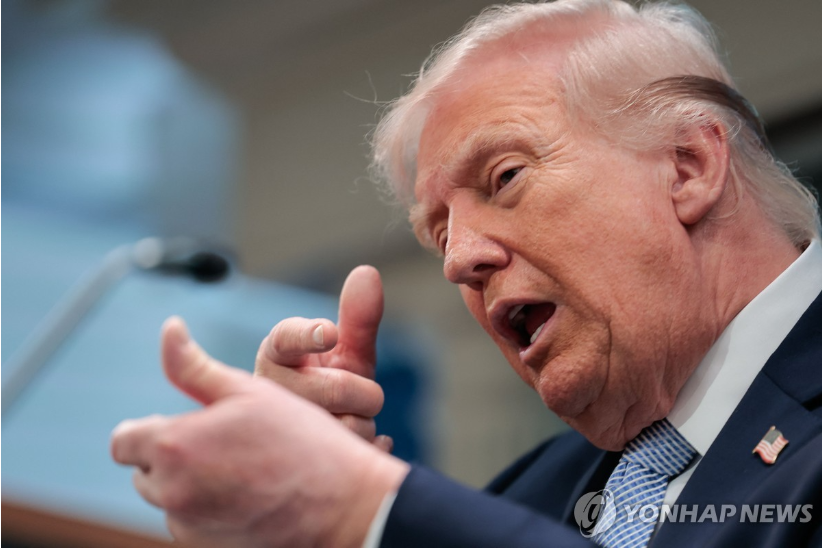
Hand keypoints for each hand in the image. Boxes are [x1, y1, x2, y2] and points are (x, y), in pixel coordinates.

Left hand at [111, 317, 408, 547]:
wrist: (343, 505)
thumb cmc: (301, 441)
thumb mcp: (249, 391)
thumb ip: (194, 365)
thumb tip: (169, 328)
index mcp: (173, 446)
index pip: (123, 441)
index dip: (147, 430)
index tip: (181, 425)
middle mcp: (172, 492)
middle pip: (145, 472)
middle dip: (171, 456)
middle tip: (223, 443)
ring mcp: (189, 527)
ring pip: (170, 500)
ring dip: (190, 484)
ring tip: (242, 469)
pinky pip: (192, 526)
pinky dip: (209, 511)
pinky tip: (249, 495)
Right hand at [255, 265, 391, 450]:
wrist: (312, 443)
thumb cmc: (325, 386)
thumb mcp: (344, 353)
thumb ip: (357, 318)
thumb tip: (367, 272)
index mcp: (275, 355)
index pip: (285, 339)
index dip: (307, 334)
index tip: (327, 331)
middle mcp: (268, 392)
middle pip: (336, 389)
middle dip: (362, 391)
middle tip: (357, 394)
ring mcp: (278, 434)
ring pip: (349, 427)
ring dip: (363, 424)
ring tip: (345, 422)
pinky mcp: (299, 467)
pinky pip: (356, 453)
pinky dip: (372, 445)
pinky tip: (360, 445)